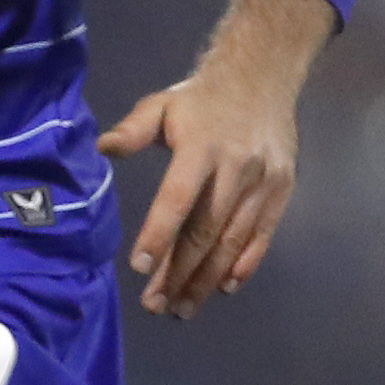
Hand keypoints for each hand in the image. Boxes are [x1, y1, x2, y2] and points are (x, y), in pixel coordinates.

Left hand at [99, 0, 330, 318]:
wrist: (263, 77)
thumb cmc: (201, 98)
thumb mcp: (162, 104)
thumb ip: (134, 128)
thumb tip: (102, 148)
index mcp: (202, 147)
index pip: (178, 199)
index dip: (160, 234)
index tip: (141, 268)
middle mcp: (236, 168)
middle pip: (206, 229)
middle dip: (180, 272)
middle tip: (156, 304)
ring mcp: (264, 182)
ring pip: (233, 240)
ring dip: (207, 278)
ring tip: (183, 307)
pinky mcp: (282, 190)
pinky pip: (263, 235)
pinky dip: (245, 264)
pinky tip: (224, 287)